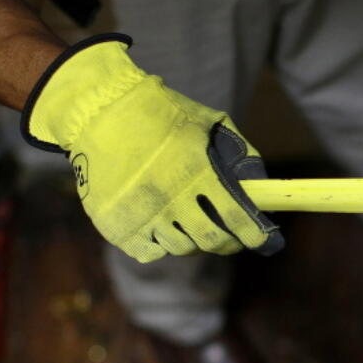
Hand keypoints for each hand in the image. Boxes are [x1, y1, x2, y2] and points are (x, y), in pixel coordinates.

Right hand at [21, 35, 283, 261]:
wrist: (98, 110)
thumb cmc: (160, 113)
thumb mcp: (206, 122)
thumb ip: (238, 152)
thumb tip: (260, 183)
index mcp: (196, 170)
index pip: (235, 216)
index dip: (255, 235)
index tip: (265, 241)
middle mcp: (170, 197)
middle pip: (210, 240)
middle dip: (228, 242)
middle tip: (231, 237)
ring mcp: (141, 214)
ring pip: (180, 247)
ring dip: (192, 238)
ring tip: (190, 220)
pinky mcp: (116, 225)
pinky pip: (150, 251)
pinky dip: (161, 243)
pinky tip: (162, 224)